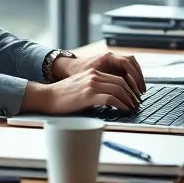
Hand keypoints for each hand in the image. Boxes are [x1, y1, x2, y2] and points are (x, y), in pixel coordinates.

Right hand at [22, 68, 141, 115]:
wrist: (47, 97)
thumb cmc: (62, 96)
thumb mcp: (81, 87)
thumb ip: (94, 89)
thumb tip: (108, 100)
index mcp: (93, 72)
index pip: (117, 77)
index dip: (128, 87)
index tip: (133, 96)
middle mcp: (94, 75)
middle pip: (121, 82)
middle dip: (132, 93)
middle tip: (137, 103)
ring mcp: (91, 84)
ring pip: (118, 89)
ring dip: (129, 99)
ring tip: (133, 108)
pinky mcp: (88, 94)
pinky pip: (111, 98)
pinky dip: (121, 104)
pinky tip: (124, 110)